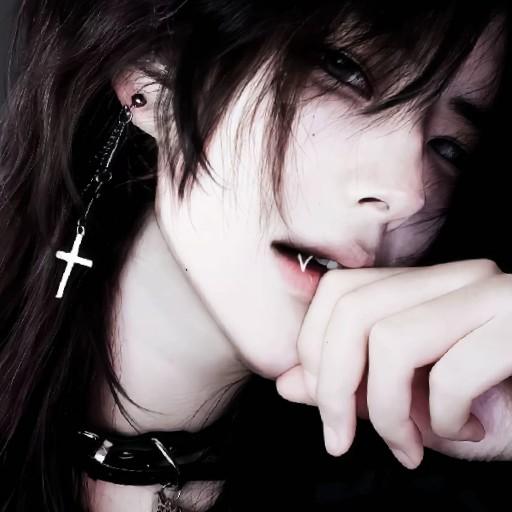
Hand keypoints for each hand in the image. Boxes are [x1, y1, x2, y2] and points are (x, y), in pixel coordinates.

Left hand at [275, 259, 511, 468]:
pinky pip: (452, 370)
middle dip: (333, 385)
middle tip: (341, 438)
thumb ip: (352, 387)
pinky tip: (467, 432)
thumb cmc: (497, 408)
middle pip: (352, 309)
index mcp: (424, 288)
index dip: (313, 349)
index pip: (339, 291)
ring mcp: (492, 295)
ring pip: (391, 338)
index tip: (324, 408)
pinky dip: (445, 419)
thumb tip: (287, 382)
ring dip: (388, 411)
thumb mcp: (413, 403)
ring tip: (411, 445)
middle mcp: (455, 278)